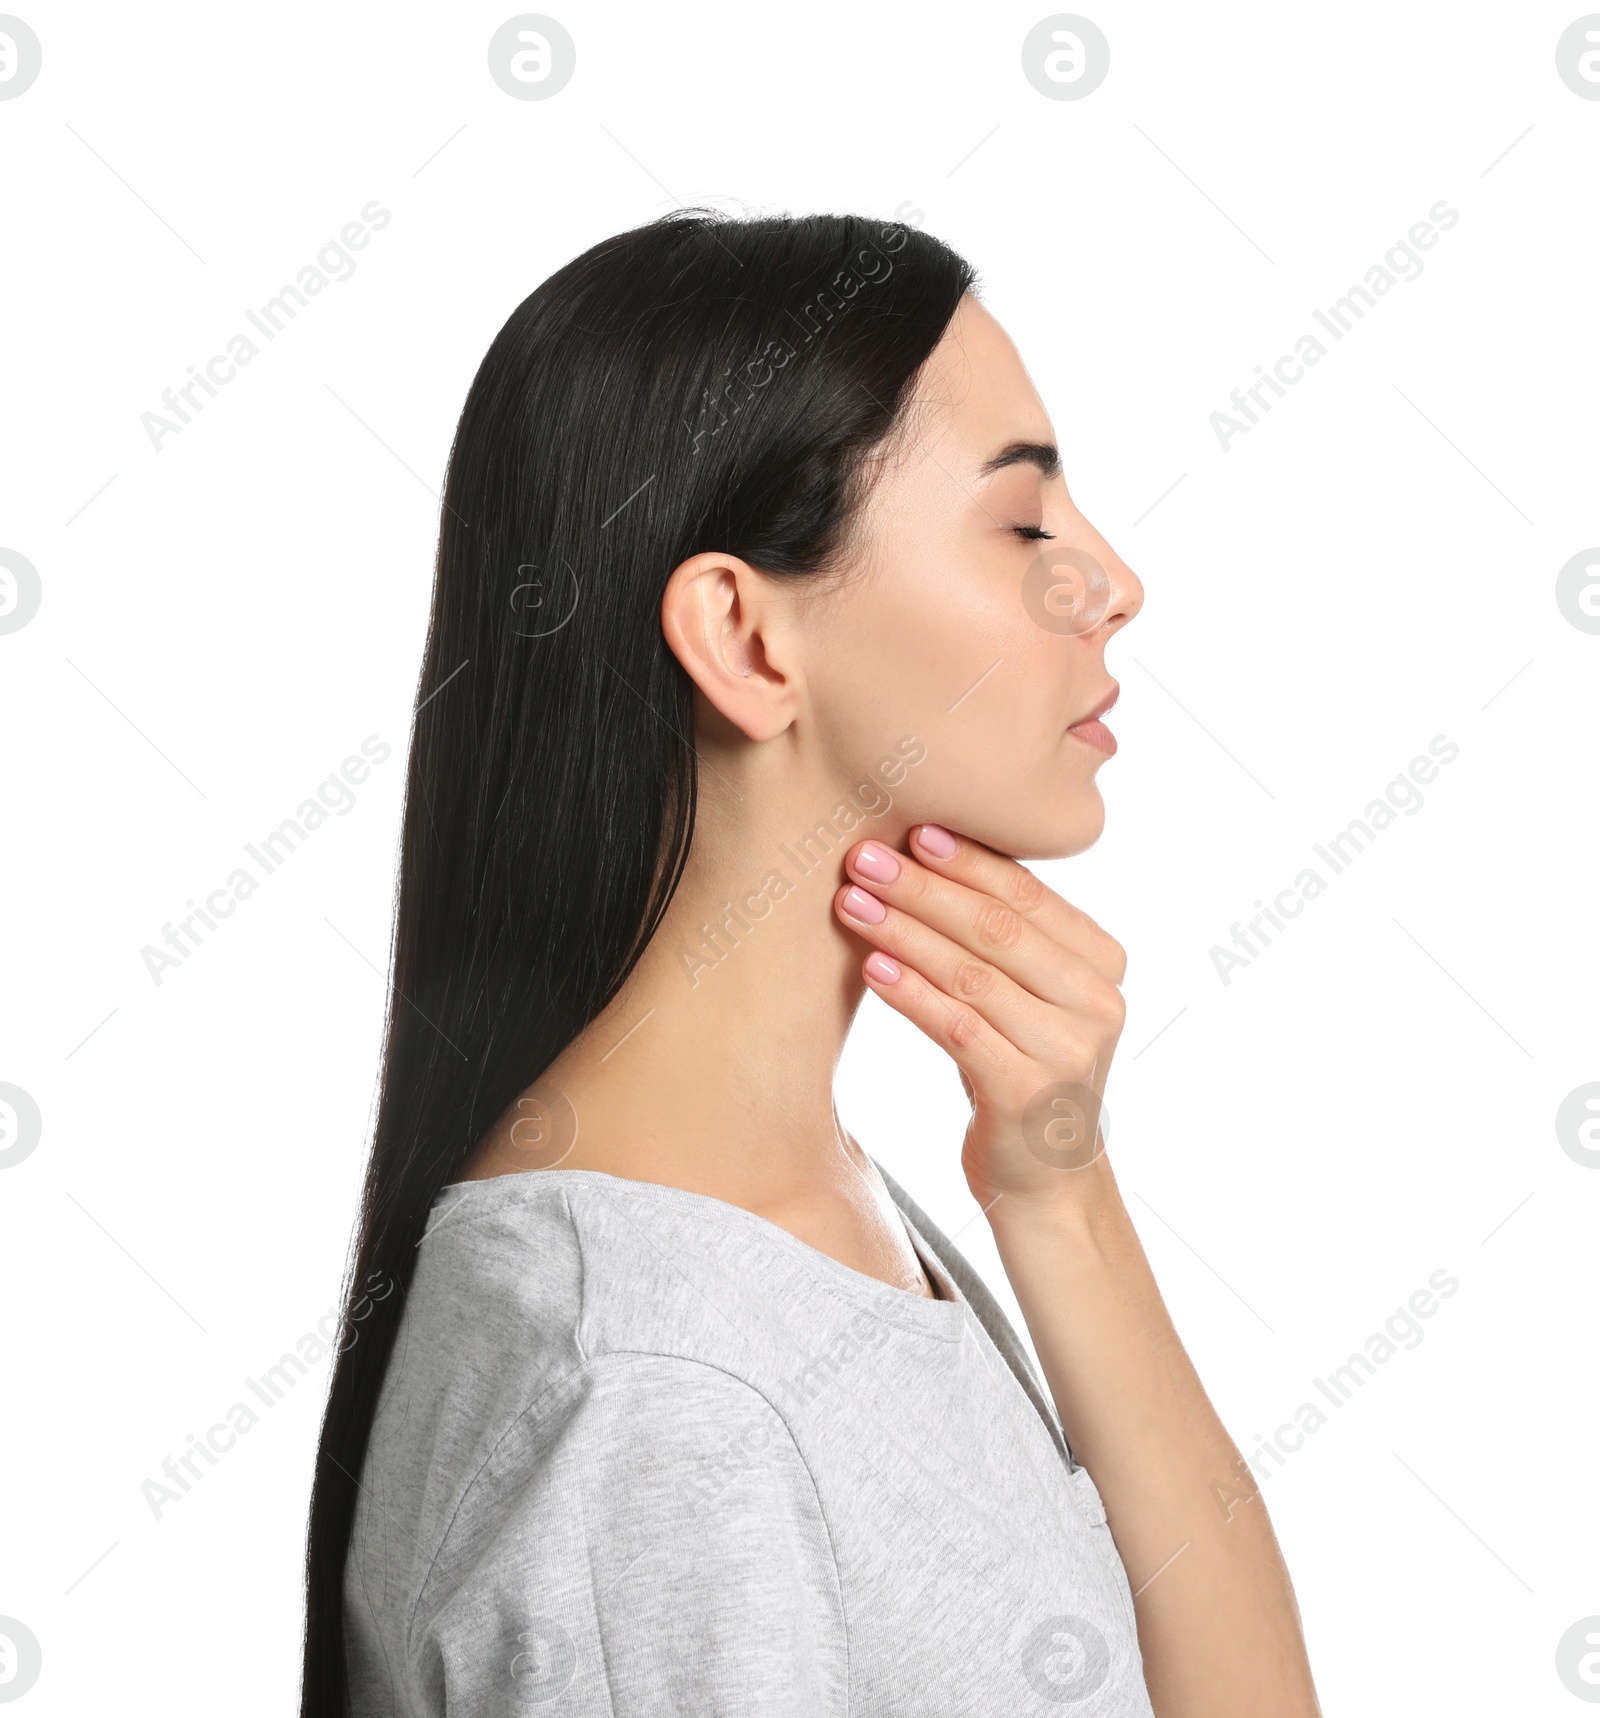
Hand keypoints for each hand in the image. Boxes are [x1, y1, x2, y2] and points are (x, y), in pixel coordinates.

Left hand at [833, 824, 1126, 1214]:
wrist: (1045, 1178)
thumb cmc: (1021, 1065)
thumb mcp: (1030, 995)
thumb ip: (1006, 935)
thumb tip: (926, 852)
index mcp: (1103, 961)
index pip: (1027, 895)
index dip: (966, 860)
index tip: (910, 829)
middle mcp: (1097, 1002)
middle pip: (997, 928)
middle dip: (923, 888)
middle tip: (864, 858)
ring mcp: (1068, 1050)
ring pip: (972, 975)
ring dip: (904, 934)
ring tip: (851, 905)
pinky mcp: (1027, 1092)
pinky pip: (957, 1027)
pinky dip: (911, 993)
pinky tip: (871, 968)